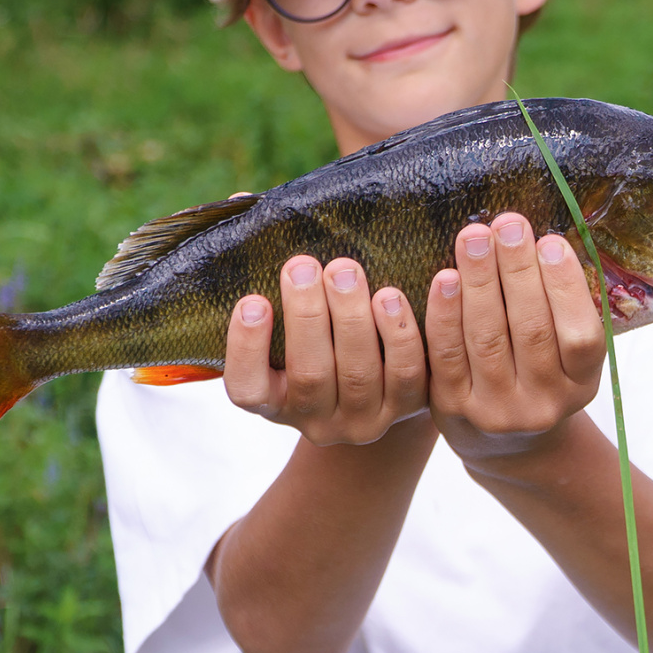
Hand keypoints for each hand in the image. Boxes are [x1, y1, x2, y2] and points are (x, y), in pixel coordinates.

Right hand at [225, 254, 427, 447]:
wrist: (383, 384)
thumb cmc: (323, 343)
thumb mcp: (290, 334)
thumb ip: (277, 298)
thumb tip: (262, 232)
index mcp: (276, 404)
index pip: (248, 390)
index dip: (246, 349)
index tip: (252, 301)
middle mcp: (317, 420)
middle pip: (310, 375)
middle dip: (306, 315)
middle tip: (304, 267)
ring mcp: (363, 420)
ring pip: (358, 373)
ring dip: (352, 318)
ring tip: (345, 271)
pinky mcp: (406, 408)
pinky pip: (406, 373)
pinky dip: (399, 333)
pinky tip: (391, 295)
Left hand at [425, 213, 605, 460]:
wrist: (503, 442)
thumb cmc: (539, 374)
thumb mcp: (567, 355)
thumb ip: (562, 308)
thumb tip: (542, 240)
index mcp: (581, 384)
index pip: (581, 336)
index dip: (565, 288)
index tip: (550, 241)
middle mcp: (543, 403)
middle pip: (531, 330)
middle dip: (518, 271)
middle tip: (507, 224)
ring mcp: (497, 410)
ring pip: (487, 338)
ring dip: (480, 281)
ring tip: (475, 236)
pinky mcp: (453, 407)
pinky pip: (447, 354)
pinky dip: (445, 313)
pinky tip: (446, 277)